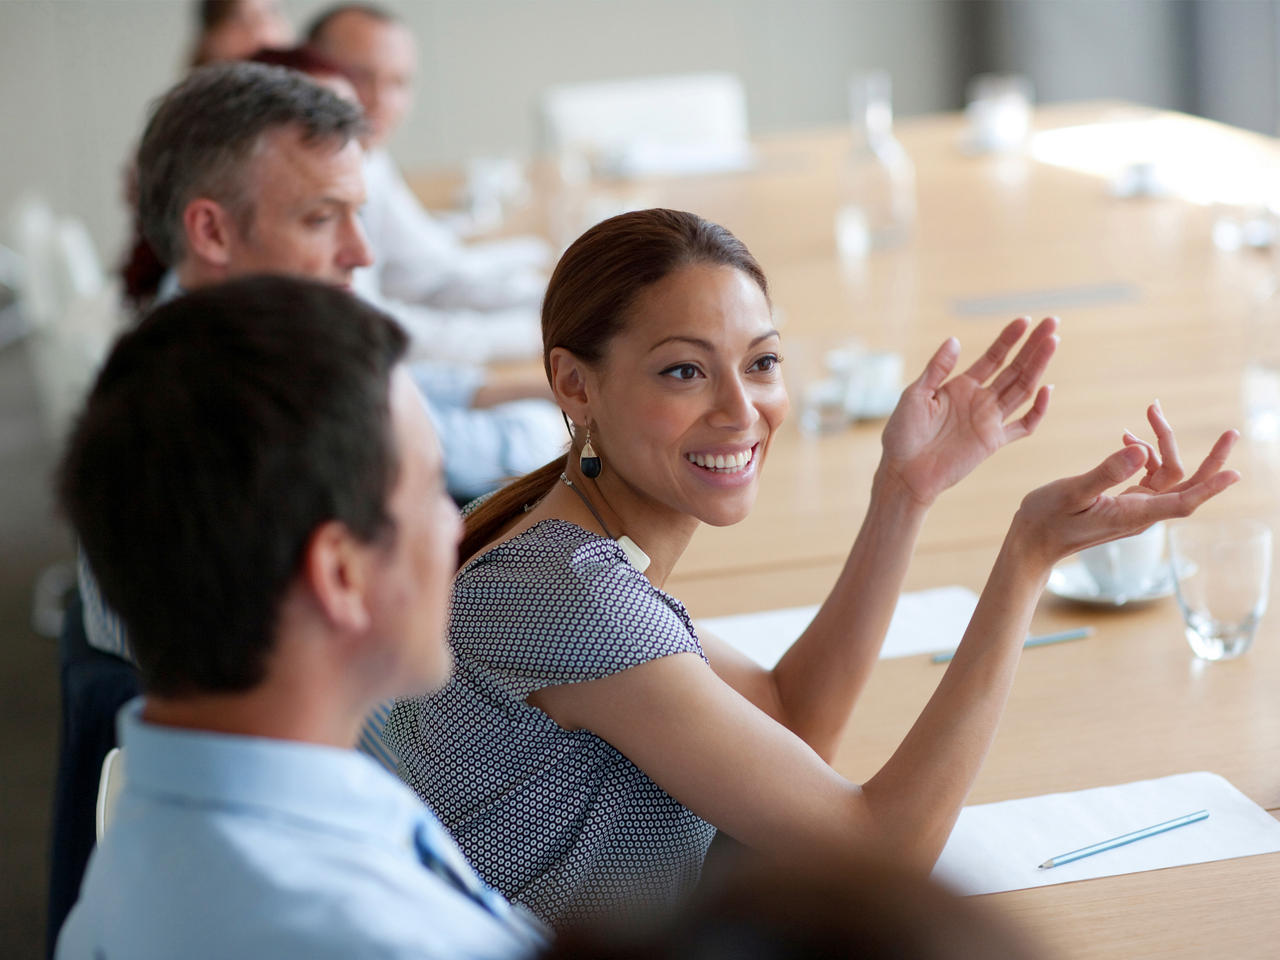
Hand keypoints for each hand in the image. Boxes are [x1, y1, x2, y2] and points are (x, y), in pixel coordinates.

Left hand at [879, 317, 1057, 505]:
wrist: (904, 472)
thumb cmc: (903, 434)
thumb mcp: (915, 395)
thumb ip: (937, 369)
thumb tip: (954, 339)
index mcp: (961, 386)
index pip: (993, 358)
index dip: (1008, 339)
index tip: (1025, 320)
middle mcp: (980, 400)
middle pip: (1014, 369)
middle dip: (1033, 346)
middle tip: (1052, 323)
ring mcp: (989, 420)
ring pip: (1023, 389)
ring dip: (1039, 366)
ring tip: (1053, 342)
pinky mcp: (994, 442)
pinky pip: (1023, 426)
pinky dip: (1038, 410)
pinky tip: (1047, 388)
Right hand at [1009, 414, 1239, 569]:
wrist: (1034, 541)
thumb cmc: (1048, 520)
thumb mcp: (1073, 491)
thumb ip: (1107, 472)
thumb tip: (1140, 450)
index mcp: (1133, 513)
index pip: (1183, 501)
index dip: (1211, 486)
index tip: (1236, 473)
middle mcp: (1142, 512)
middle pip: (1187, 484)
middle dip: (1209, 458)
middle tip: (1231, 433)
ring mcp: (1136, 508)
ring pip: (1168, 474)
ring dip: (1163, 444)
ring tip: (1149, 414)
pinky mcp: (1126, 503)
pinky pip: (1151, 476)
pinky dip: (1146, 454)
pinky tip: (1127, 438)